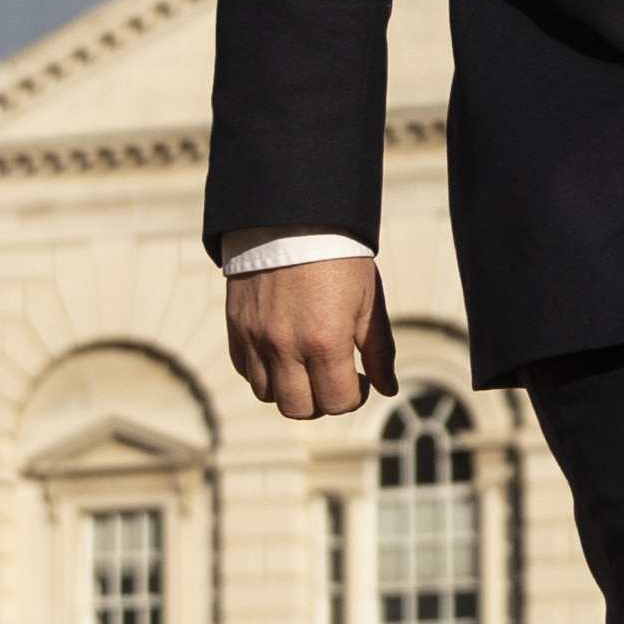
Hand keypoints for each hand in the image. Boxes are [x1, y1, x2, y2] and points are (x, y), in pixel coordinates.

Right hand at [225, 256, 397, 418]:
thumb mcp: (368, 301)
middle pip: (300, 408)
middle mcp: (286, 346)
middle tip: (333, 376)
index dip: (354, 396)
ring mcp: (256, 338)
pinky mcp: (236, 325)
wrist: (292, 215)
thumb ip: (379, 350)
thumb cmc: (338, 256)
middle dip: (322, 400)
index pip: (338, 402)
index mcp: (325, 341)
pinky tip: (281, 351)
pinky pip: (245, 369)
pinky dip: (263, 370)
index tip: (359, 378)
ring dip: (290, 389)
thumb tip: (387, 389)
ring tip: (306, 364)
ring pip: (268, 395)